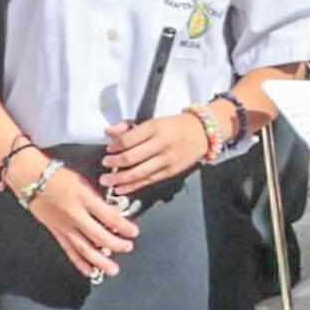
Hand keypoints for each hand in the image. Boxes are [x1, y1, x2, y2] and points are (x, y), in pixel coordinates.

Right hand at [24, 159, 142, 277]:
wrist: (31, 178)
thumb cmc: (58, 176)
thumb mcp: (83, 182)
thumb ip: (98, 199)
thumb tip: (114, 214)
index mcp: (84, 198)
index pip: (109, 216)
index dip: (124, 226)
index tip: (134, 232)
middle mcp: (74, 214)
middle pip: (98, 235)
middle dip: (116, 244)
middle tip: (127, 248)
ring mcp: (64, 226)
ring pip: (84, 248)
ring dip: (100, 261)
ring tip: (112, 269)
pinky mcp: (56, 232)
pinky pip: (69, 251)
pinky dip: (80, 262)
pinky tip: (89, 271)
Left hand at [98, 105, 219, 195]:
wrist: (204, 132)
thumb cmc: (176, 125)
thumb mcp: (154, 120)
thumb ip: (130, 126)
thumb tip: (109, 132)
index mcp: (155, 127)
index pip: (129, 139)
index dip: (115, 146)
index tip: (108, 149)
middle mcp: (160, 144)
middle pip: (131, 157)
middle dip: (114, 163)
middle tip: (104, 165)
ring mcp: (166, 160)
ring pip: (138, 172)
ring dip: (119, 179)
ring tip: (106, 181)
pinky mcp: (170, 172)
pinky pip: (148, 181)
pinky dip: (133, 187)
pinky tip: (121, 189)